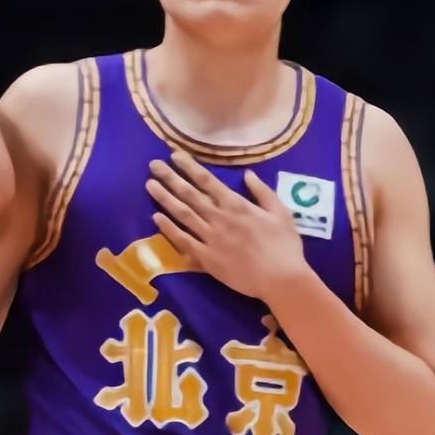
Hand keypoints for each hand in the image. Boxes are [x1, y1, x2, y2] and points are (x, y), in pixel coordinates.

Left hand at [146, 151, 310, 302]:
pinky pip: (183, 241)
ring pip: (182, 214)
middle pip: (189, 194)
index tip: (174, 155)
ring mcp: (210, 238)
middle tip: (153, 165)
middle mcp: (219, 218)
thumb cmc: (285, 245)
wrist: (281, 279)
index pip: (207, 181)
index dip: (189, 167)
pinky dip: (169, 228)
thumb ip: (262, 192)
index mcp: (237, 205)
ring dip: (165, 199)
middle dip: (170, 177)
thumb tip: (247, 174)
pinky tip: (156, 218)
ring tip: (149, 185)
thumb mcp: (280, 212)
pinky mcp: (206, 258)